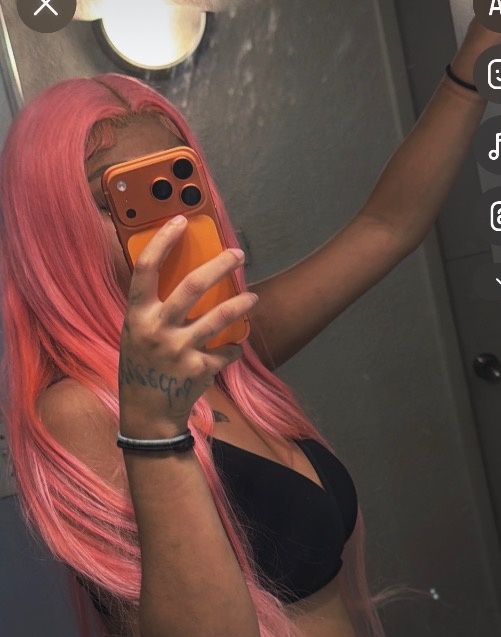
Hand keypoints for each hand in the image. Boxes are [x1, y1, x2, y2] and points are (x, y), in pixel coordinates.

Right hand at [118, 215, 257, 433]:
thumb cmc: (141, 367)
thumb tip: (185, 275)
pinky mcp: (199, 370)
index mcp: (137, 316)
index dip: (163, 241)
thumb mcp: (136, 334)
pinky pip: (226, 352)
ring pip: (219, 317)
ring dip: (241, 305)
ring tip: (253, 298)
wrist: (147, 415)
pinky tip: (235, 347)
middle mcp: (157, 330)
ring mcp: (179, 350)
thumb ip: (154, 309)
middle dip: (219, 265)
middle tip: (238, 254)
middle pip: (191, 286)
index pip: (146, 269)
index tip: (181, 221)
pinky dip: (234, 348)